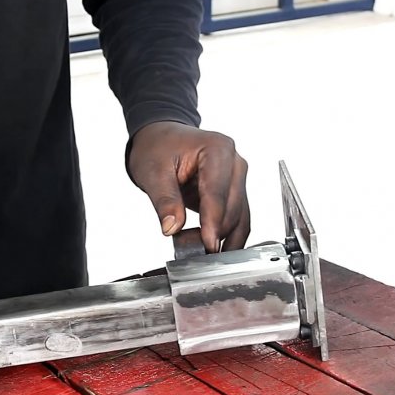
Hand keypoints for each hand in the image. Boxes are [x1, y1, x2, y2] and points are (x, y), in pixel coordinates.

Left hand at [128, 121, 249, 252]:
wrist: (161, 138)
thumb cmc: (158, 147)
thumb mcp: (153, 172)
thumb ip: (164, 200)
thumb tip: (172, 227)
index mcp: (217, 149)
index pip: (217, 192)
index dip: (213, 222)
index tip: (208, 245)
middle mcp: (234, 162)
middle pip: (233, 207)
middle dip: (218, 233)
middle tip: (197, 254)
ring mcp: (237, 177)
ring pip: (241, 216)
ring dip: (226, 238)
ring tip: (205, 255)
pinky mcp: (235, 191)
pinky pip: (238, 217)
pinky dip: (228, 235)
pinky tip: (214, 249)